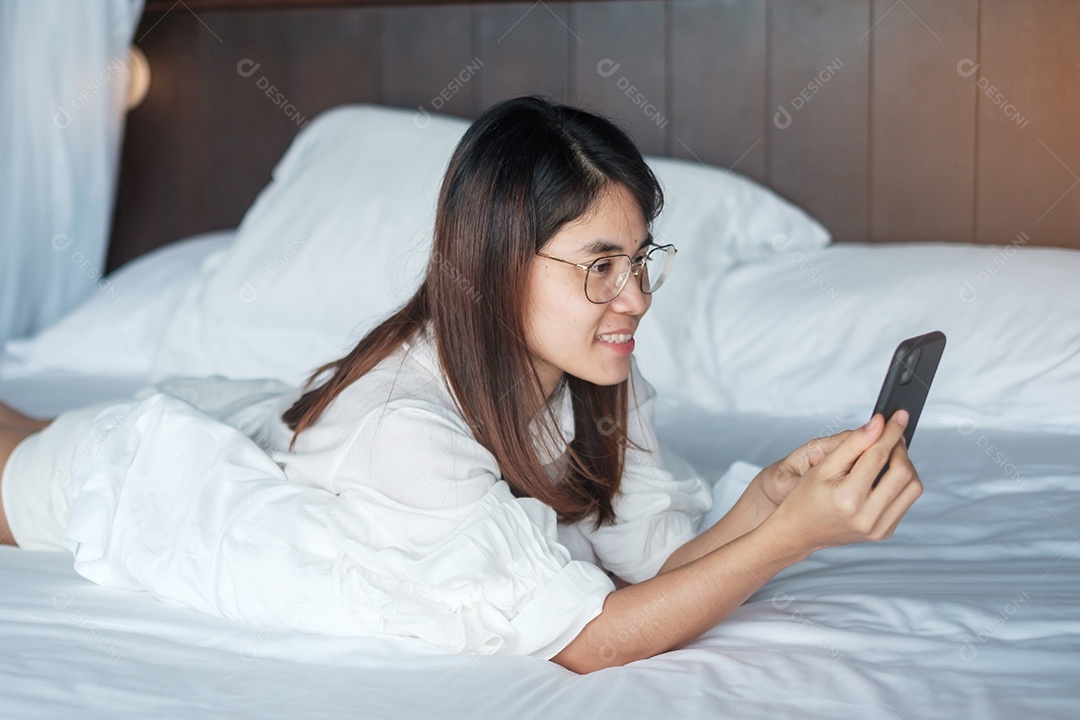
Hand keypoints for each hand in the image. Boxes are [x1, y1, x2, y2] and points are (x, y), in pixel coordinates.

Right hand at [764, 411, 922, 558]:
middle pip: (904, 472)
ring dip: (905, 466)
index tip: (899, 416)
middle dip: (900, 449)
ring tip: (888, 456)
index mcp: (849, 498)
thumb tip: (878, 424)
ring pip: (912, 488)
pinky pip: (906, 502)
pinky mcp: (885, 532)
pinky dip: (900, 484)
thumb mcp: (823, 466)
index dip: (890, 432)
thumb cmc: (805, 498)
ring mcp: (879, 528)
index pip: (879, 456)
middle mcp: (868, 516)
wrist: (799, 531)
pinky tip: (884, 477)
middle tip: (890, 436)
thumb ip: (853, 443)